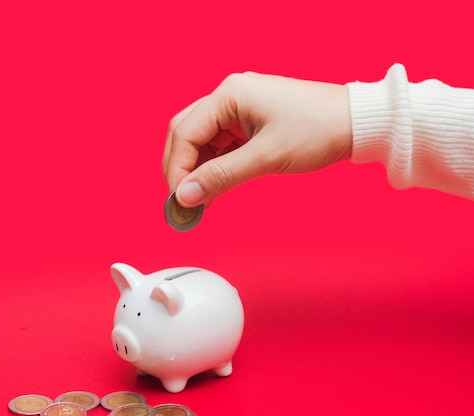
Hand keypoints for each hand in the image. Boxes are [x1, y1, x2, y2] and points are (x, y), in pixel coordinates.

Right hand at [162, 72, 352, 206]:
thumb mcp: (266, 157)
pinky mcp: (249, 122)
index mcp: (230, 94)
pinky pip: (220, 145)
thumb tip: (186, 195)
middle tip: (182, 202)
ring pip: (201, 141)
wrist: (357, 123)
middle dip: (181, 169)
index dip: (177, 170)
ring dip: (197, 171)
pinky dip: (214, 167)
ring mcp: (239, 109)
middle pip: (186, 134)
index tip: (178, 200)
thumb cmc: (319, 129)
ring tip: (200, 200)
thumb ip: (221, 177)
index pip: (184, 133)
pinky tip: (215, 187)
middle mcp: (230, 97)